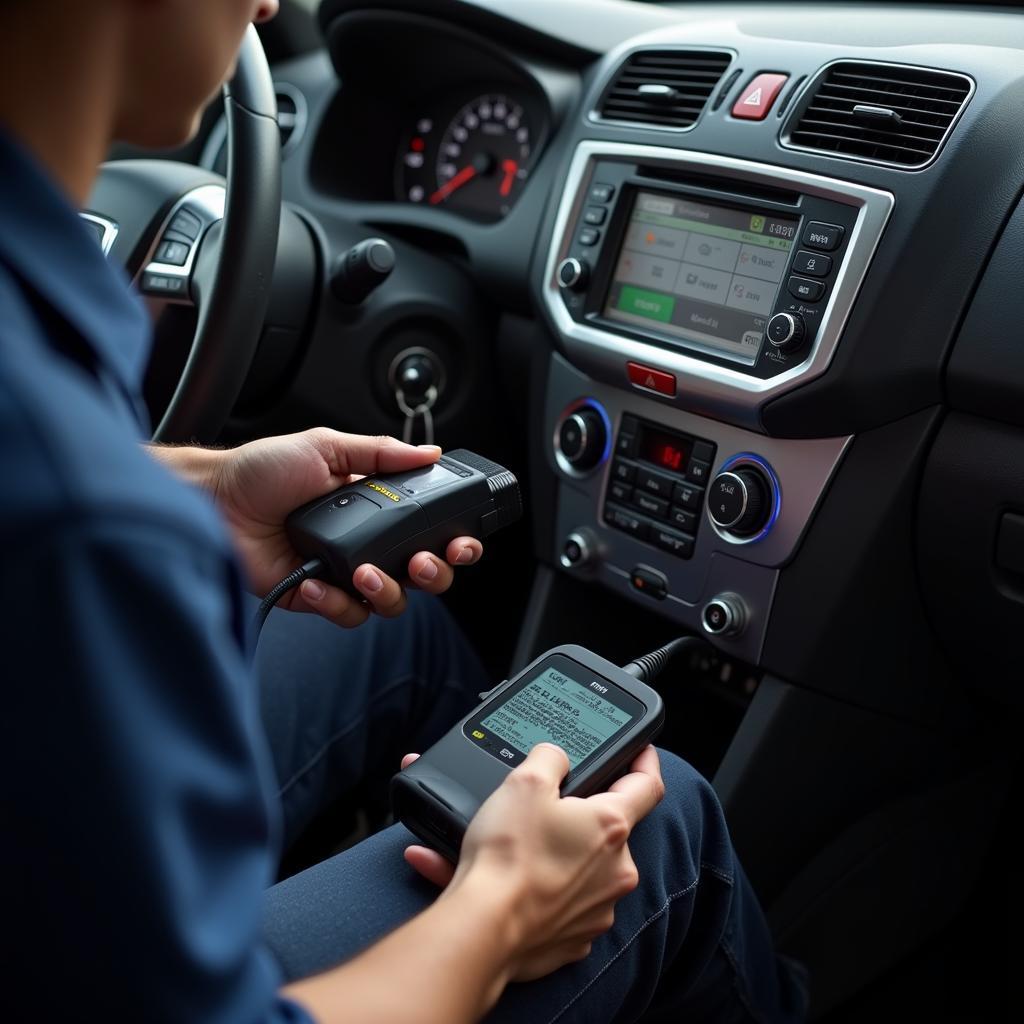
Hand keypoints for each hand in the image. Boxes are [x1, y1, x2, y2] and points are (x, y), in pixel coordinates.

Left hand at [209, 429, 482, 625]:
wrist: (214, 501)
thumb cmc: (261, 470)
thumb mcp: (326, 446)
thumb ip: (381, 452)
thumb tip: (430, 451)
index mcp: (377, 508)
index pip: (429, 530)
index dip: (453, 541)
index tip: (461, 542)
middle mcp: (366, 543)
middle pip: (423, 574)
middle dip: (433, 572)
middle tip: (420, 561)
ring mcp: (343, 573)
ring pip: (391, 602)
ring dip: (388, 591)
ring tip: (364, 572)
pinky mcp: (316, 598)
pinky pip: (347, 614)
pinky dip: (336, 602)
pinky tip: (317, 582)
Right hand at [401, 744, 664, 979]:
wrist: (483, 929)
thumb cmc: (508, 857)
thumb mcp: (524, 781)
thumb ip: (550, 758)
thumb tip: (556, 759)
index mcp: (611, 827)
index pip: (647, 785)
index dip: (646, 762)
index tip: (642, 753)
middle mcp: (616, 871)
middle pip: (608, 831)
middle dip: (580, 818)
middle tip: (543, 812)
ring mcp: (599, 909)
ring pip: (586, 869)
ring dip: (560, 856)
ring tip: (519, 852)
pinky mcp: (576, 938)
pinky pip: (566, 904)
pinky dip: (545, 892)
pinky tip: (516, 885)